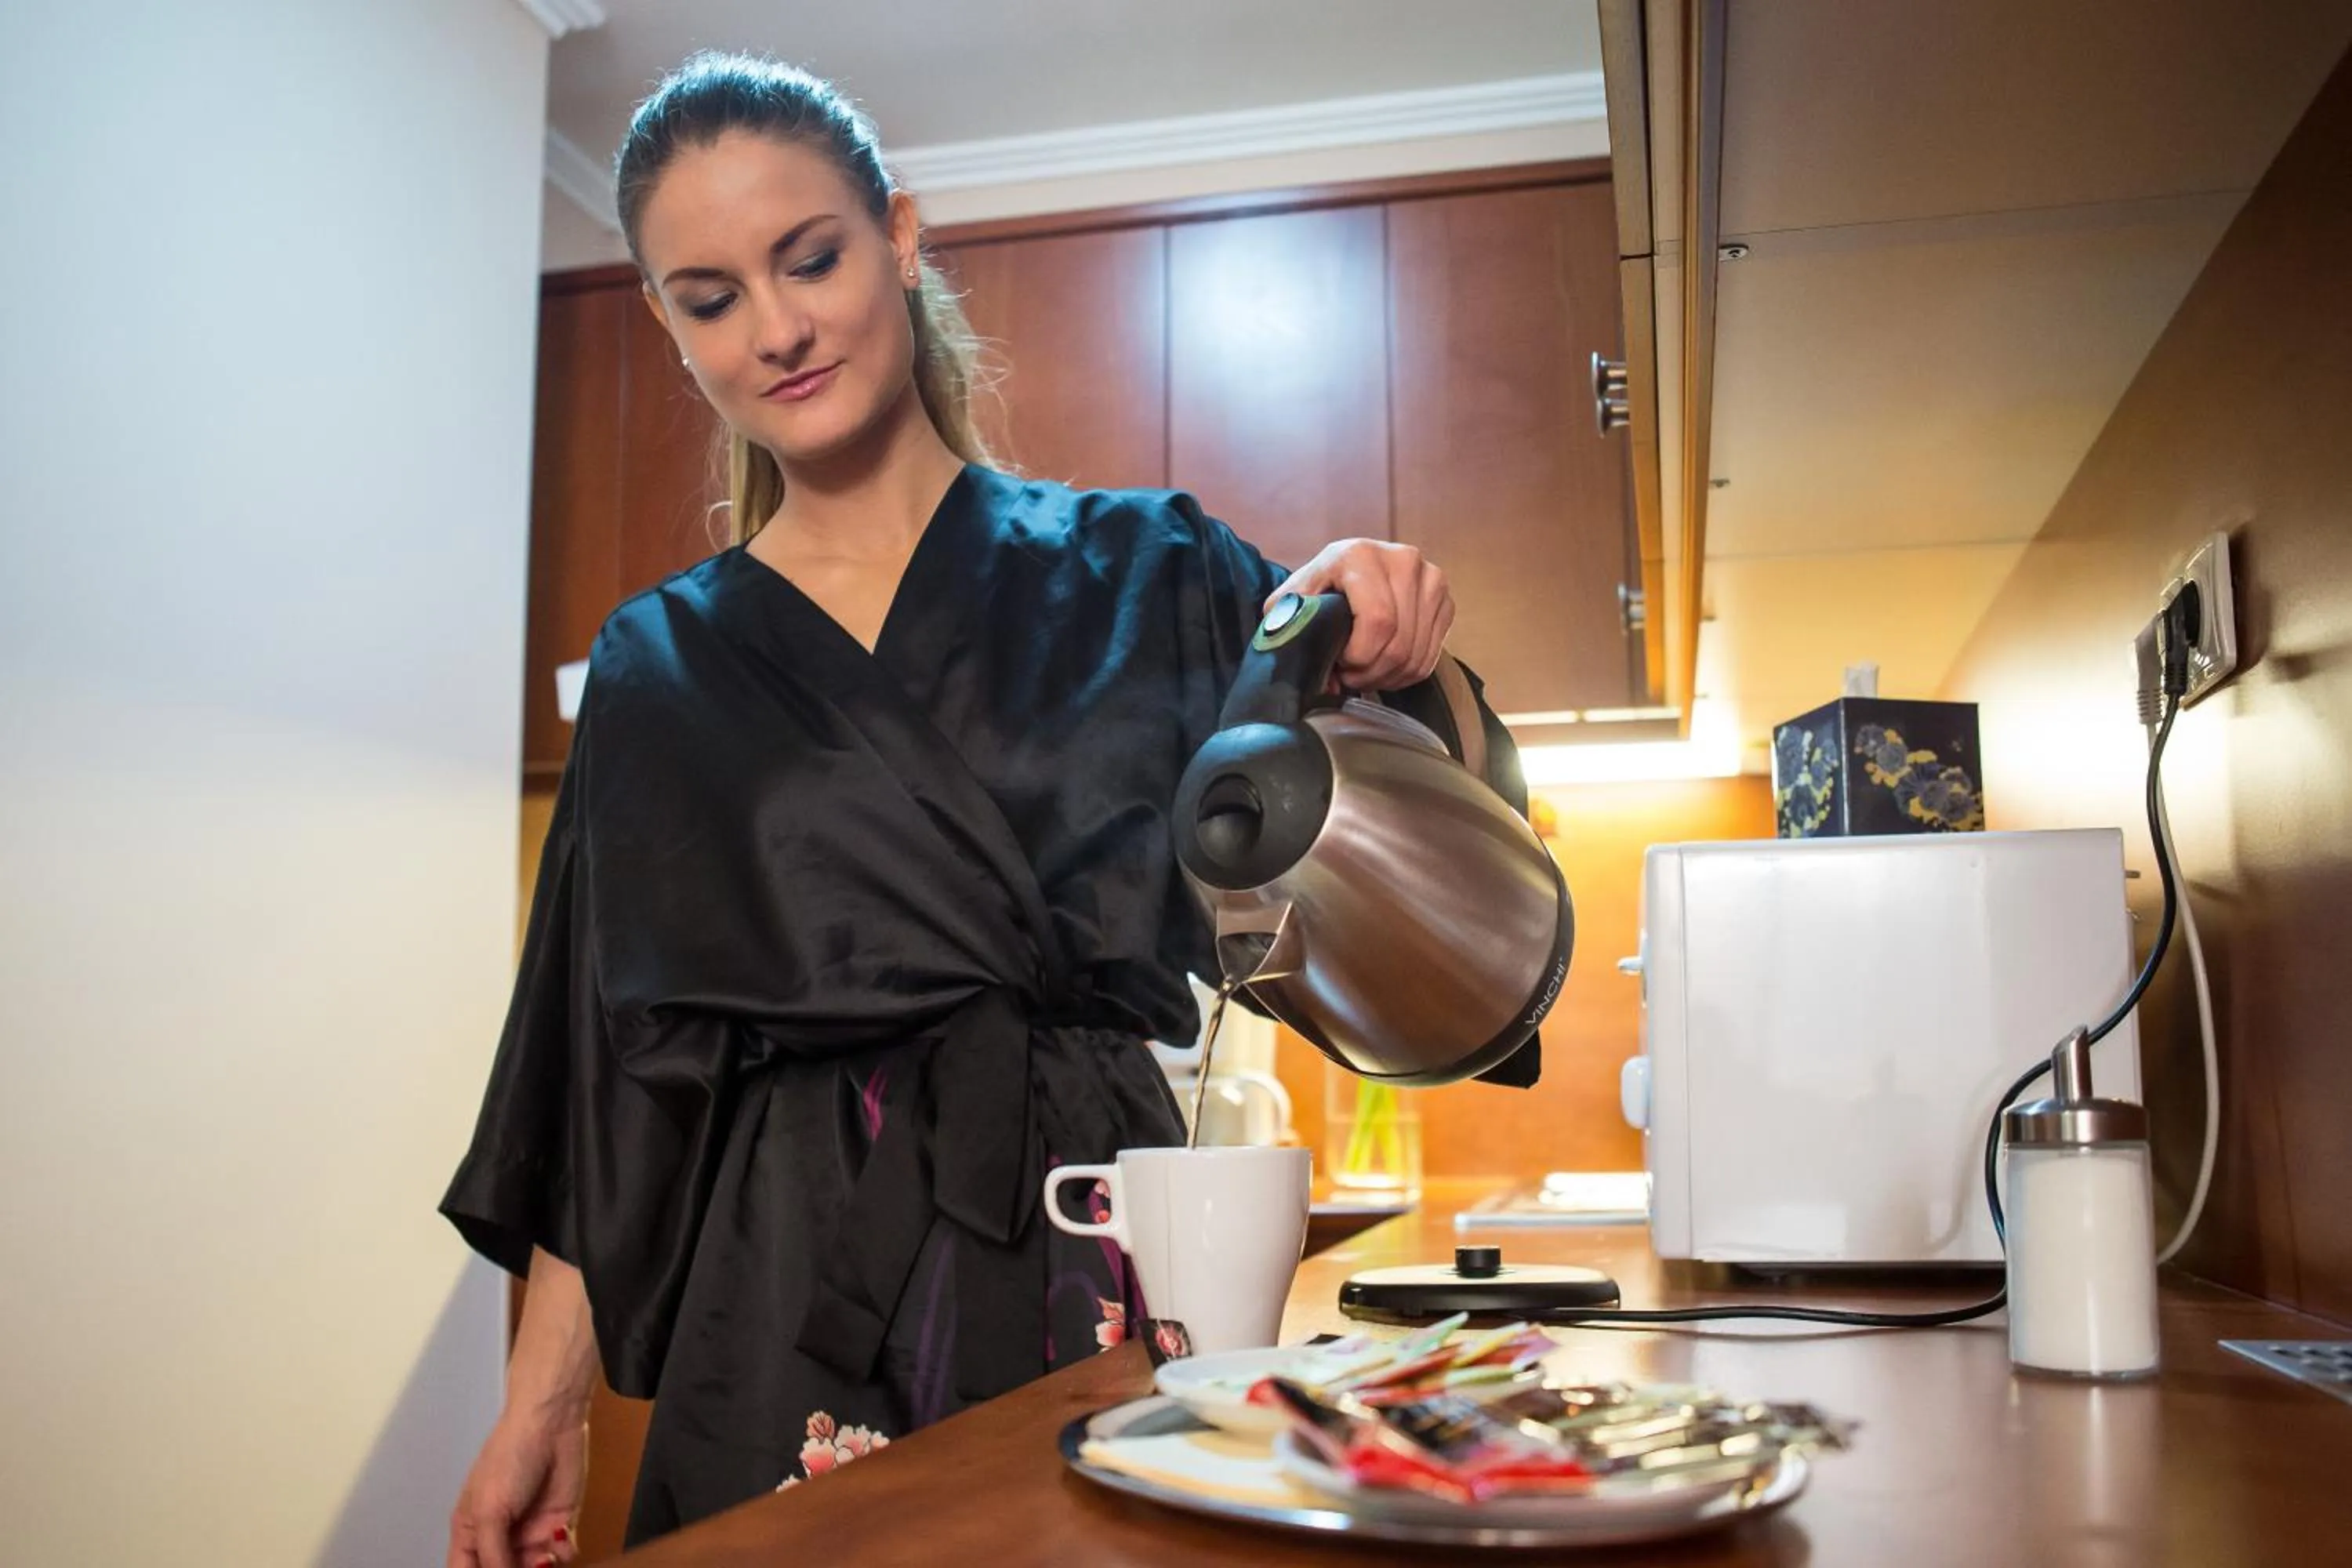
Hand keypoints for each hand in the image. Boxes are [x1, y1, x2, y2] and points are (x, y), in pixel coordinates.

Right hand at [448, 1408, 586, 1567]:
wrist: (551, 1425)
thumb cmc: (508, 1463)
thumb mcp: (490, 1511)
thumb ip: (492, 1554)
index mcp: (471, 1532)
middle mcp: (500, 1536)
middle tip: (529, 1565)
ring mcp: (531, 1531)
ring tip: (545, 1556)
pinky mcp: (560, 1521)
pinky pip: (563, 1553)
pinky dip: (564, 1553)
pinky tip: (562, 1539)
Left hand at [1269, 540, 1453, 690]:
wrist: (1349, 571)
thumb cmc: (1320, 589)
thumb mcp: (1293, 599)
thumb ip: (1289, 624)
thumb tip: (1310, 665)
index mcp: (1361, 555)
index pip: (1379, 621)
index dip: (1359, 657)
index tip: (1340, 664)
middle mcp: (1403, 560)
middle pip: (1399, 643)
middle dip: (1370, 673)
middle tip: (1349, 676)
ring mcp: (1430, 580)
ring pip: (1415, 655)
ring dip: (1386, 677)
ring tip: (1364, 672)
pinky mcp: (1445, 601)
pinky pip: (1430, 657)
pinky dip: (1405, 673)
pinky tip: (1384, 667)